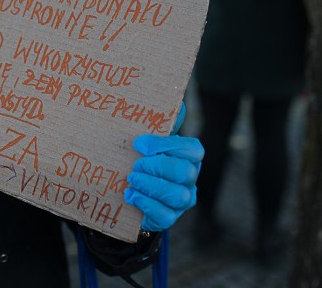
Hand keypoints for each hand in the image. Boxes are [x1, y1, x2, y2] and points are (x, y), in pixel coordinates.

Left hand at [124, 103, 203, 231]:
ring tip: (131, 179)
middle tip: (135, 164)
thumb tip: (178, 104)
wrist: (131, 189)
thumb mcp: (149, 140)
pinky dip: (145, 204)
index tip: (139, 143)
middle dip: (158, 167)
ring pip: (178, 196)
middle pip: (185, 172)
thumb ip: (161, 123)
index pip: (191, 149)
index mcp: (189, 155)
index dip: (165, 145)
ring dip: (151, 186)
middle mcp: (190, 178)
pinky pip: (165, 216)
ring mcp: (183, 200)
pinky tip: (130, 195)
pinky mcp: (170, 217)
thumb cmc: (143, 158)